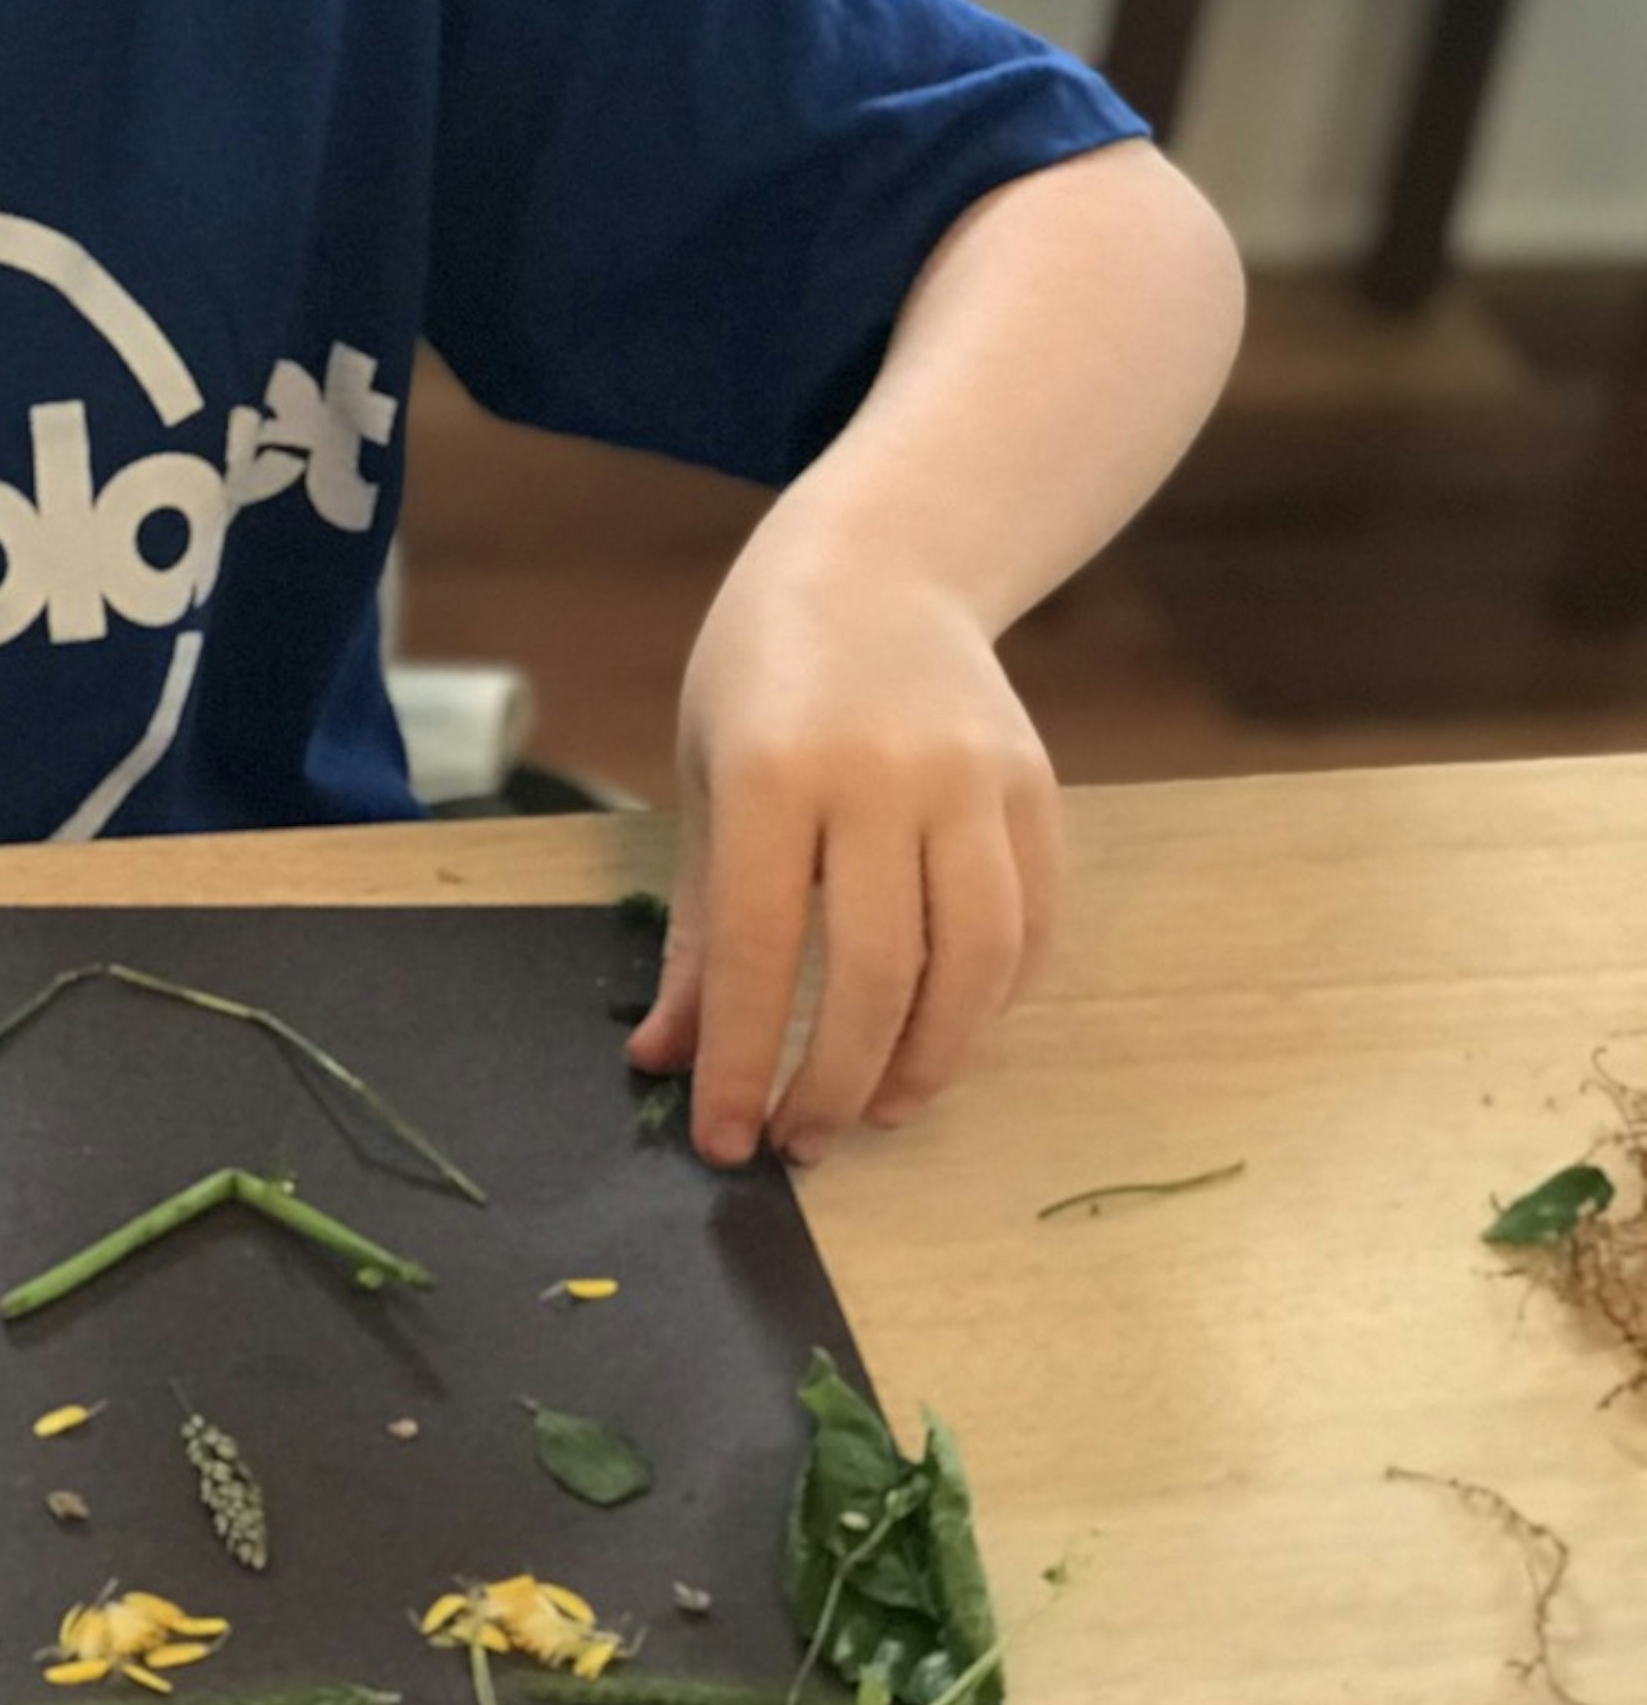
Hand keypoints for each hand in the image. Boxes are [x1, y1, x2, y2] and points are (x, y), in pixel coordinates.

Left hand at [626, 530, 1059, 1167]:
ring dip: (931, 1061)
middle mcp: (883, 777)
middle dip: (838, 1082)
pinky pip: (1032, 926)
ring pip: (974, 963)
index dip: (746, 1063)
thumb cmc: (762, 675)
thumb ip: (699, 930)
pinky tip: (945, 1036)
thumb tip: (667, 1059)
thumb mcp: (700, 781)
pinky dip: (994, 1002)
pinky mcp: (1038, 791)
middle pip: (878, 974)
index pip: (765, 954)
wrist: (880, 563)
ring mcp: (974, 783)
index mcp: (772, 772)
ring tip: (881, 1109)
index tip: (726, 1141)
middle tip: (802, 1141)